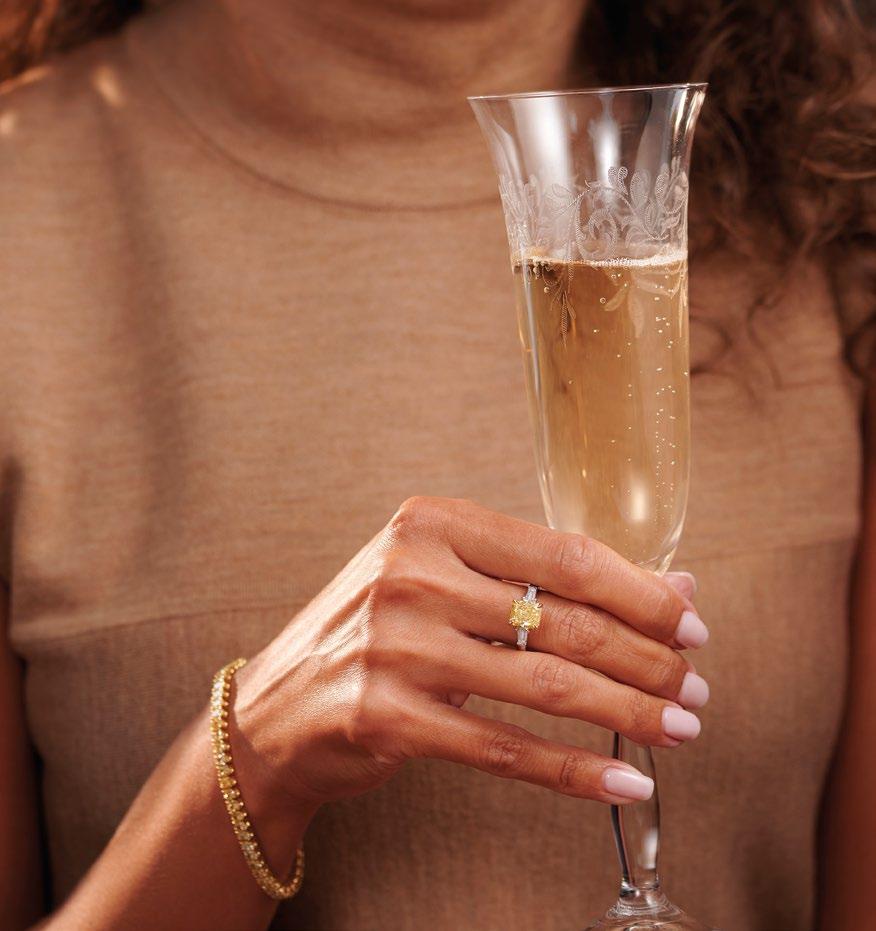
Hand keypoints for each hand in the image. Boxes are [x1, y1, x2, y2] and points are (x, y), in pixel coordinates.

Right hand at [233, 497, 707, 814]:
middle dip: (648, 657)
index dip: (641, 591)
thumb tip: (672, 585)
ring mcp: (397, 646)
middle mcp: (413, 575)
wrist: (276, 709)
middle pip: (566, 619)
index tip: (690, 621)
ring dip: (629, 711)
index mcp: (432, 523)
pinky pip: (505, 749)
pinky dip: (574, 769)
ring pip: (547, 684)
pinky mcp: (389, 718)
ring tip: (681, 728)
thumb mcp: (445, 580)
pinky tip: (623, 779)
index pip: (565, 553)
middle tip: (696, 685)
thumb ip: (546, 579)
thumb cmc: (373, 631)